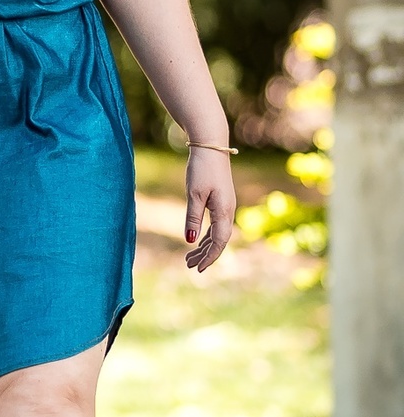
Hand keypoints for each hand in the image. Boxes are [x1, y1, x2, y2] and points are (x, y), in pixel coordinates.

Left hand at [184, 149, 235, 272]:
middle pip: (218, 240)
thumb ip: (193, 218)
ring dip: (203, 246)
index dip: (209, 257)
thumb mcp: (194, 194)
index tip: (197, 269)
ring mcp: (225, 206)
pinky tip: (196, 240)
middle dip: (204, 255)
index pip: (219, 242)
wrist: (211, 147)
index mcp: (224, 212)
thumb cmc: (202, 169)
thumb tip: (190, 241)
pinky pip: (215, 224)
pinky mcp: (220, 201)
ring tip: (188, 258)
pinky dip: (205, 235)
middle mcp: (228, 211)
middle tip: (188, 265)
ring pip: (216, 233)